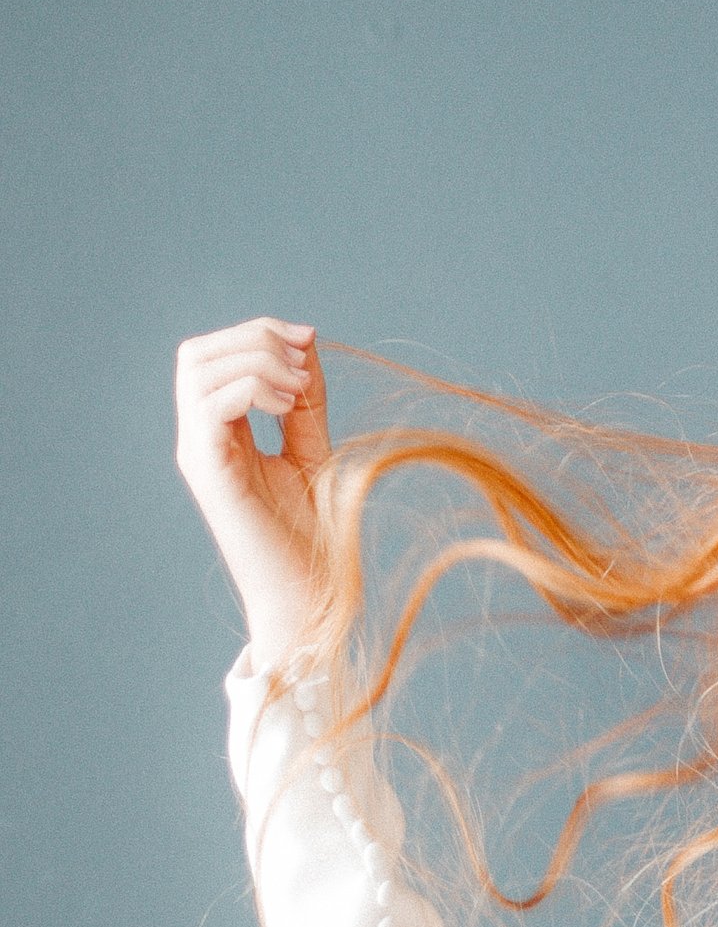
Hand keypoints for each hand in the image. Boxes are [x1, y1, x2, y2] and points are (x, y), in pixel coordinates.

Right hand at [174, 318, 331, 669]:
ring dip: (257, 361)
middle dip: (253, 338)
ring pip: (199, 370)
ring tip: (297, 390)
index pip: (214, 356)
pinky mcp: (210, 474)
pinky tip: (286, 406)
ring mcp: (199, 455)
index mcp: (220, 432)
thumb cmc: (312, 532)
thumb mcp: (312, 447)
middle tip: (301, 364)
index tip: (309, 340)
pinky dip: (251, 387)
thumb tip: (306, 341)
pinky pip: (210, 404)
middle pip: (197, 355)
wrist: (311, 593)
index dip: (258, 333)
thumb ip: (304, 399)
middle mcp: (200, 439)